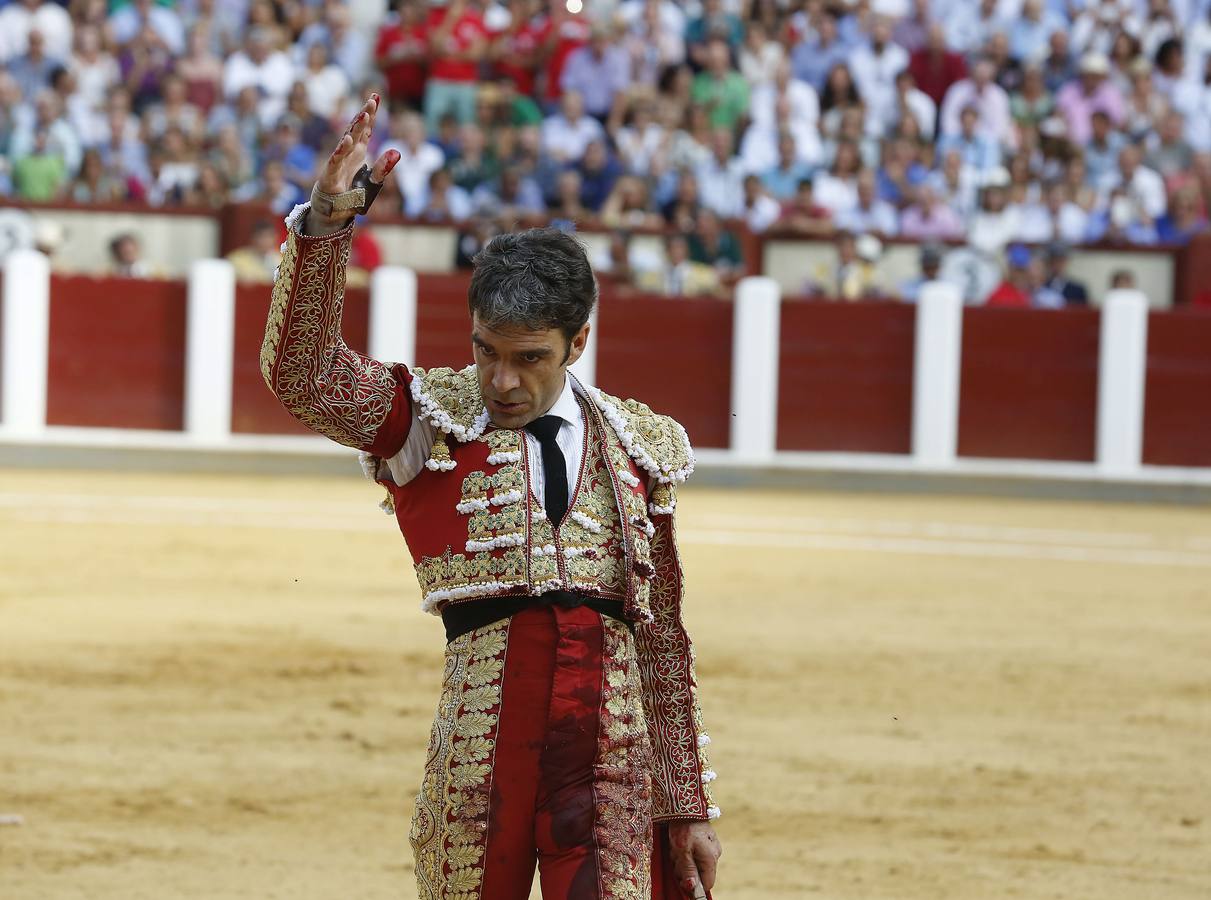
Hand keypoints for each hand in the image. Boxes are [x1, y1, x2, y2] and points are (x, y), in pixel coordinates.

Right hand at [307, 94, 399, 233]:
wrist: (334, 212)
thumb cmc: (352, 196)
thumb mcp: (373, 183)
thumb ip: (383, 168)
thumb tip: (397, 152)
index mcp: (359, 152)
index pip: (366, 129)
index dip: (371, 114)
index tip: (376, 96)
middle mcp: (349, 153)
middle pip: (357, 129)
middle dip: (365, 114)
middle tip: (373, 99)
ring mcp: (339, 161)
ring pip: (347, 140)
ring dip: (355, 127)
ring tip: (364, 113)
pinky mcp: (331, 173)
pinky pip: (336, 159)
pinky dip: (342, 150)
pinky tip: (348, 139)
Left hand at [668, 821, 721, 897]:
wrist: (685, 806)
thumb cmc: (683, 828)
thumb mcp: (682, 851)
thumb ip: (688, 870)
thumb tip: (692, 888)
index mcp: (711, 858)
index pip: (707, 884)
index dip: (694, 885)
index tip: (682, 878)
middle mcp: (714, 854)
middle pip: (699, 874)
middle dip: (685, 869)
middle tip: (676, 857)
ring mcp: (711, 847)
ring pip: (696, 863)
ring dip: (683, 860)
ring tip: (676, 847)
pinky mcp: (706, 841)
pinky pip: (696, 854)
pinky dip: (686, 852)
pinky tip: (680, 843)